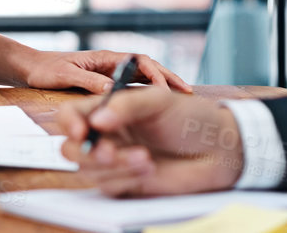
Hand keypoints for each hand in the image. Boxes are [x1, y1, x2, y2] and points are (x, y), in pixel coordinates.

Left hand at [17, 49, 191, 94]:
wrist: (29, 68)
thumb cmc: (45, 70)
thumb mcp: (66, 76)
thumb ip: (88, 81)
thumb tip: (112, 91)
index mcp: (105, 58)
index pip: (140, 62)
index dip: (158, 74)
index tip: (169, 90)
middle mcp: (110, 65)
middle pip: (147, 69)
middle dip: (169, 79)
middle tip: (189, 93)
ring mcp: (108, 74)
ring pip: (141, 80)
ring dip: (161, 87)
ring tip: (182, 100)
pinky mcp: (104, 85)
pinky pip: (131, 89)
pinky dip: (146, 96)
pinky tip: (155, 109)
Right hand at [56, 87, 243, 195]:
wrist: (217, 149)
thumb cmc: (190, 117)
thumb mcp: (159, 101)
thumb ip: (126, 106)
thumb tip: (96, 121)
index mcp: (109, 108)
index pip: (73, 114)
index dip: (69, 123)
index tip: (81, 132)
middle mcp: (108, 134)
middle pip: (71, 147)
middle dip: (87, 152)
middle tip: (110, 152)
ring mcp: (116, 160)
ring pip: (89, 170)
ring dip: (114, 166)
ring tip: (145, 158)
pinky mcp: (127, 183)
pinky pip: (108, 186)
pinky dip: (125, 178)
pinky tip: (148, 167)